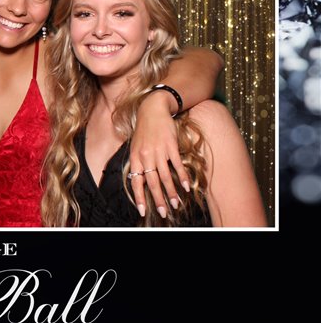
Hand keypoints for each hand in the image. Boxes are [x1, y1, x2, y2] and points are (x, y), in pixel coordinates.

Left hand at [128, 91, 190, 217]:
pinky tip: (186, 187)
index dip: (139, 197)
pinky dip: (182, 177)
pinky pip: (177, 165)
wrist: (152, 109)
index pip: (136, 182)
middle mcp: (145, 156)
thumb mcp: (136, 147)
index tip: (143, 211)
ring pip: (165, 176)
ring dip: (172, 192)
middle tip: (164, 212)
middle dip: (158, 199)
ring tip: (176, 204)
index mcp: (135, 158)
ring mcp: (158, 151)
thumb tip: (141, 181)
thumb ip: (138, 163)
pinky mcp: (171, 146)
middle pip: (152, 182)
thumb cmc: (144, 130)